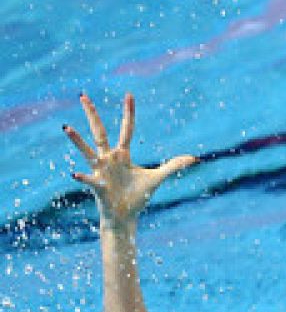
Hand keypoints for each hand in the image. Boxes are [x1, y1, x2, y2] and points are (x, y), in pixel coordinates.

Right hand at [65, 93, 196, 227]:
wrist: (125, 216)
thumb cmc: (138, 196)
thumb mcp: (157, 178)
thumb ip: (173, 166)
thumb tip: (194, 158)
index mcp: (123, 155)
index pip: (127, 129)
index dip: (129, 113)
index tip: (129, 95)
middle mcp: (109, 159)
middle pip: (100, 132)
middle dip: (92, 115)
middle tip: (83, 96)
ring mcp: (101, 170)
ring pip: (87, 151)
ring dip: (77, 140)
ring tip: (66, 127)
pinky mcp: (98, 186)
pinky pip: (89, 180)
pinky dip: (83, 178)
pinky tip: (75, 175)